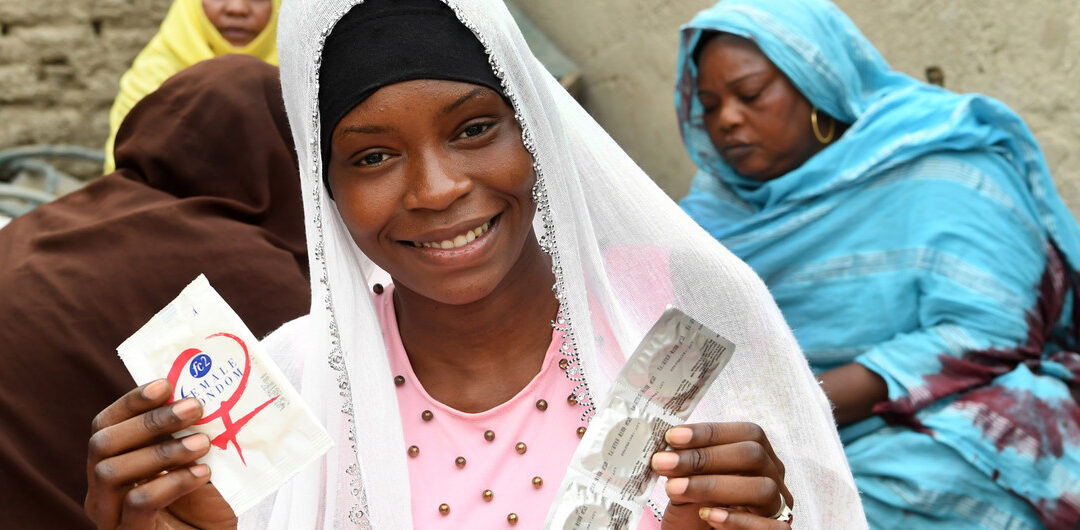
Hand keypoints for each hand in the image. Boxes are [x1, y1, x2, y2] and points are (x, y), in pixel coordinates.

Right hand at [85, 379, 236, 528]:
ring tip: (203, 442)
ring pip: (112, 472)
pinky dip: (172, 482)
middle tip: (195, 407)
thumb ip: (188, 433)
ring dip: (162, 451)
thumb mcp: (196, 462)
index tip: (166, 384)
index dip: (132, 401)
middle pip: (102, 444)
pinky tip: (202, 472)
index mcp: (113, 464)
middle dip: (150, 421)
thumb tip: (201, 393)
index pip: (106, 424)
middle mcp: (102, 490)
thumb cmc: (203, 504)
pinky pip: (138, 502)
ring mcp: (110, 515)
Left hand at [652, 423, 791, 528]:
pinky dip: (737, 519)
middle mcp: (773, 478)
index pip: (746, 434)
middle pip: (754, 455)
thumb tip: (670, 447)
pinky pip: (770, 526)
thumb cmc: (695, 514)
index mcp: (758, 457)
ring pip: (762, 489)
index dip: (709, 433)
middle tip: (665, 463)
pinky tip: (707, 514)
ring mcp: (777, 507)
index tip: (672, 438)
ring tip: (675, 489)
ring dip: (714, 486)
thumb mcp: (688, 485)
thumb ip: (686, 468)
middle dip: (705, 457)